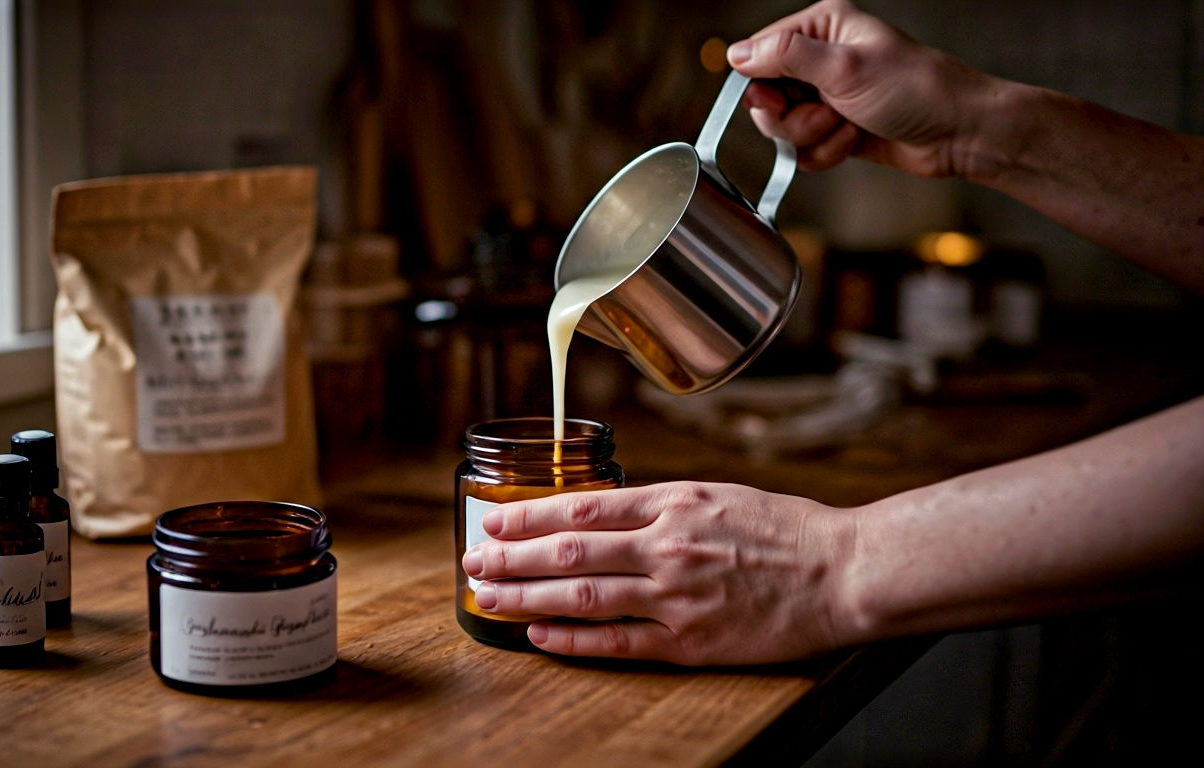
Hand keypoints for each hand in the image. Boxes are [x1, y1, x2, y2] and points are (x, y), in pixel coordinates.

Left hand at [461, 481, 857, 665]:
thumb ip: (658, 504)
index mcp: (674, 502)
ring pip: (583, 596)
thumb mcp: (716, 495)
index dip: (529, 514)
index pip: (582, 507)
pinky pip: (618, 642)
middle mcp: (668, 546)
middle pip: (569, 552)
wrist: (843, 572)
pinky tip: (538, 634)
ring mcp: (677, 596)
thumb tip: (598, 513)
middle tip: (472, 560)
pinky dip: (572, 638)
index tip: (492, 519)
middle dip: (511, 556)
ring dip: (526, 596)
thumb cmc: (785, 529)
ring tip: (486, 596)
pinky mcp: (691, 641)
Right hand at [727, 0, 996, 176]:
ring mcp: (826, 94)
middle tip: (827, 114)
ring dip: (814, 136)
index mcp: (822, 27)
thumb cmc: (915, 90)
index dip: (761, 86)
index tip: (782, 101)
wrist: (956, 132)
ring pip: (783, 128)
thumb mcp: (844, 67)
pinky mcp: (833, 127)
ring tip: (848, 125)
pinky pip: (803, 149)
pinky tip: (854, 140)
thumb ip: (785, 57)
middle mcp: (819, 58)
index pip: (758, 53)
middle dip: (793, 118)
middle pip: (765, 97)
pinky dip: (826, 152)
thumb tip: (736, 54)